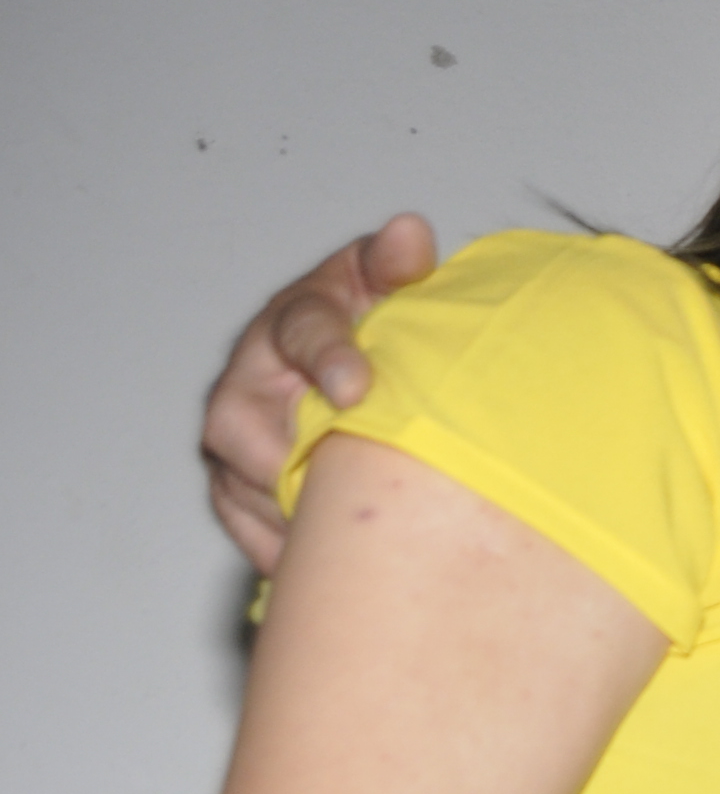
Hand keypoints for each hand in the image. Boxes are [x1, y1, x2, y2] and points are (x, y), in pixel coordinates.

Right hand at [205, 214, 436, 573]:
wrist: (352, 371)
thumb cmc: (368, 330)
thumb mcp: (384, 288)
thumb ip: (395, 266)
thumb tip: (410, 235)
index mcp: (293, 322)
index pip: (302, 330)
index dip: (328, 356)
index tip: (357, 385)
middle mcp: (249, 380)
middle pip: (249, 428)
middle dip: (300, 457)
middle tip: (355, 484)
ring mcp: (236, 437)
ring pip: (246, 484)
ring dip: (298, 507)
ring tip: (358, 527)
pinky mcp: (234, 487)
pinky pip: (251, 529)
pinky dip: (290, 548)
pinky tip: (339, 557)